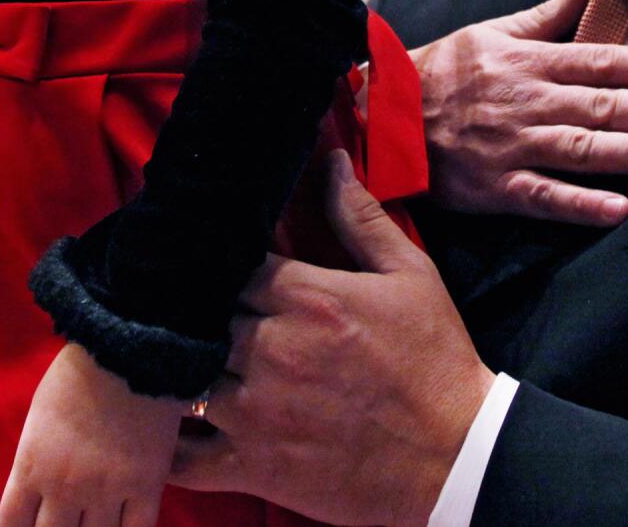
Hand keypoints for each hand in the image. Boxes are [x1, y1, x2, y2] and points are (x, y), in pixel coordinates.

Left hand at [0, 342, 181, 526]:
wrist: (127, 347)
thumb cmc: (78, 376)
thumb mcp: (39, 420)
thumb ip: (36, 464)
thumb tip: (39, 499)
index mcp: (32, 466)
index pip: (13, 526)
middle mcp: (65, 486)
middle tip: (68, 523)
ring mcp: (107, 489)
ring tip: (95, 524)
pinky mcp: (146, 485)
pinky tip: (125, 526)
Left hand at [170, 152, 490, 525]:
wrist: (459, 459)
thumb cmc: (435, 363)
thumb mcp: (411, 276)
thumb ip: (361, 218)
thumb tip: (331, 162)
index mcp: (306, 297)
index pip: (226, 263)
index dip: (213, 263)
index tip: (211, 265)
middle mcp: (272, 349)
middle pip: (197, 316)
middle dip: (193, 313)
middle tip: (191, 312)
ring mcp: (257, 411)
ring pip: (182, 376)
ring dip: (180, 369)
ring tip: (180, 363)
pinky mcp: (255, 466)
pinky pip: (184, 457)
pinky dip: (168, 445)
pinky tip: (168, 430)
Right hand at [412, 0, 627, 225]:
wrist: (384, 117)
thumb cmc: (441, 73)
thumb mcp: (489, 32)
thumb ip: (545, 16)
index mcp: (528, 62)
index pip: (600, 60)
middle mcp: (527, 103)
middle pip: (601, 105)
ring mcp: (513, 147)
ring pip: (581, 149)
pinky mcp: (497, 188)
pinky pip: (544, 197)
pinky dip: (580, 204)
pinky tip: (618, 208)